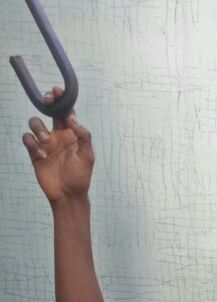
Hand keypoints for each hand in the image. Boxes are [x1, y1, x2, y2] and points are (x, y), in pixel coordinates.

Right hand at [21, 85, 94, 204]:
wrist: (68, 195)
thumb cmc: (80, 177)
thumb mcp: (87, 156)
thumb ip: (83, 135)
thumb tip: (72, 117)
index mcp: (72, 134)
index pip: (66, 112)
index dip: (62, 100)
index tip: (57, 91)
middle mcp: (58, 135)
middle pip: (49, 111)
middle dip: (47, 102)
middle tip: (47, 100)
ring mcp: (45, 143)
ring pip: (35, 123)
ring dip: (39, 129)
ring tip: (47, 143)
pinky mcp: (35, 152)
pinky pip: (28, 139)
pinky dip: (32, 143)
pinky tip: (42, 155)